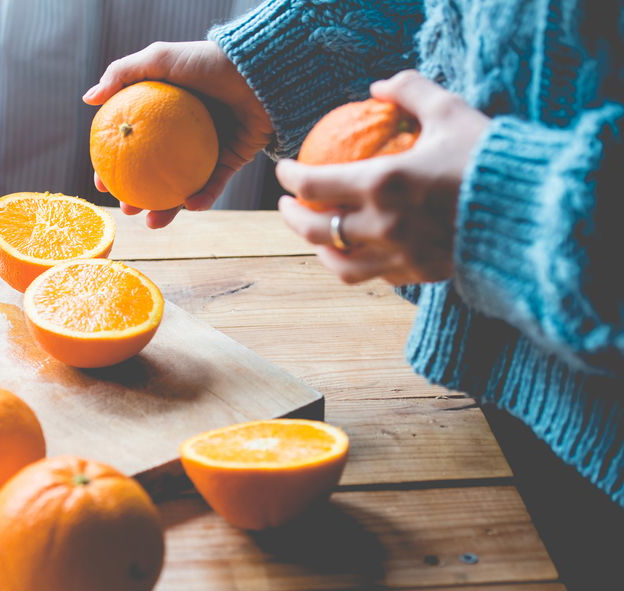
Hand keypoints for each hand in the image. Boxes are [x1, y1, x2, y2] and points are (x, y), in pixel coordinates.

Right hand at [84, 40, 272, 228]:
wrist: (261, 70)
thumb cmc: (208, 61)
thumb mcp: (160, 59)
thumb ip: (121, 74)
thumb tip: (87, 99)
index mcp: (164, 110)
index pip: (132, 143)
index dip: (112, 165)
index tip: (100, 183)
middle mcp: (184, 131)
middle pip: (153, 171)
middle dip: (136, 196)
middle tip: (126, 210)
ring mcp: (208, 147)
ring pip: (182, 185)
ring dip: (166, 208)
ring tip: (152, 222)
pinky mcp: (233, 157)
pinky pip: (214, 183)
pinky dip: (203, 197)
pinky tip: (189, 207)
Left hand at [276, 70, 489, 284]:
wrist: (534, 211)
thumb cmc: (489, 157)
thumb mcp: (450, 112)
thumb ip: (410, 93)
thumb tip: (377, 87)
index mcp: (383, 183)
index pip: (313, 184)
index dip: (289, 175)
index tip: (284, 169)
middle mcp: (383, 225)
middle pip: (315, 229)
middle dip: (291, 216)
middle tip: (286, 204)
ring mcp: (398, 255)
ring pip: (337, 262)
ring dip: (318, 248)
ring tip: (314, 233)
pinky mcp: (417, 274)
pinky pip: (371, 275)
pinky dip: (354, 263)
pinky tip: (353, 251)